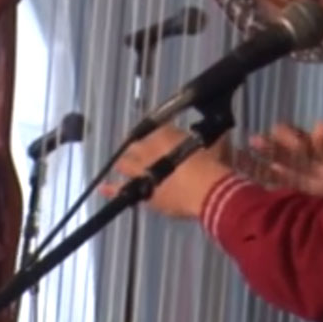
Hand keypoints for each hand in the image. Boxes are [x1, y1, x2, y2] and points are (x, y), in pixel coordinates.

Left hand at [103, 124, 231, 218]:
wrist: (207, 191)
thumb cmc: (214, 164)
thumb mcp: (218, 144)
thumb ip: (214, 138)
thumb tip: (220, 133)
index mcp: (166, 133)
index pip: (159, 128)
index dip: (161, 132)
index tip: (164, 135)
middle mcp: (149, 148)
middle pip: (136, 145)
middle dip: (137, 148)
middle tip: (141, 151)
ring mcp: (142, 171)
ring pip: (125, 164)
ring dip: (125, 164)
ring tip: (123, 166)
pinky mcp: (142, 193)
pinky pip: (122, 191)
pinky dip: (111, 189)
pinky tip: (103, 188)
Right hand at [242, 122, 322, 199]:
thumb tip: (319, 124)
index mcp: (321, 154)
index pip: (301, 140)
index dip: (288, 134)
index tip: (275, 128)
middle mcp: (311, 163)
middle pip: (287, 152)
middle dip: (271, 146)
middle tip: (253, 140)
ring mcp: (304, 179)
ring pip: (280, 166)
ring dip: (264, 160)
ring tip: (242, 155)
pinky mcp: (298, 193)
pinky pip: (279, 183)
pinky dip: (266, 178)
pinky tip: (251, 175)